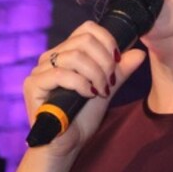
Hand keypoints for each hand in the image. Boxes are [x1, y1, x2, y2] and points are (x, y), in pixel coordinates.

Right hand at [18, 21, 147, 170]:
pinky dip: (81, 83)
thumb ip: (120, 70)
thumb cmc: (83, 115)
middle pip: (84, 40)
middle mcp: (51, 56)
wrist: (67, 143)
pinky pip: (62, 74)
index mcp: (67, 51)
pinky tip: (89, 94)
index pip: (88, 28)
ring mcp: (40, 69)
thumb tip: (139, 53)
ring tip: (101, 90)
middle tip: (110, 81)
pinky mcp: (33, 84)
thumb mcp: (107, 88)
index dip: (108, 41)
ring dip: (96, 73)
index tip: (118, 61)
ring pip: (75, 56)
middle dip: (105, 61)